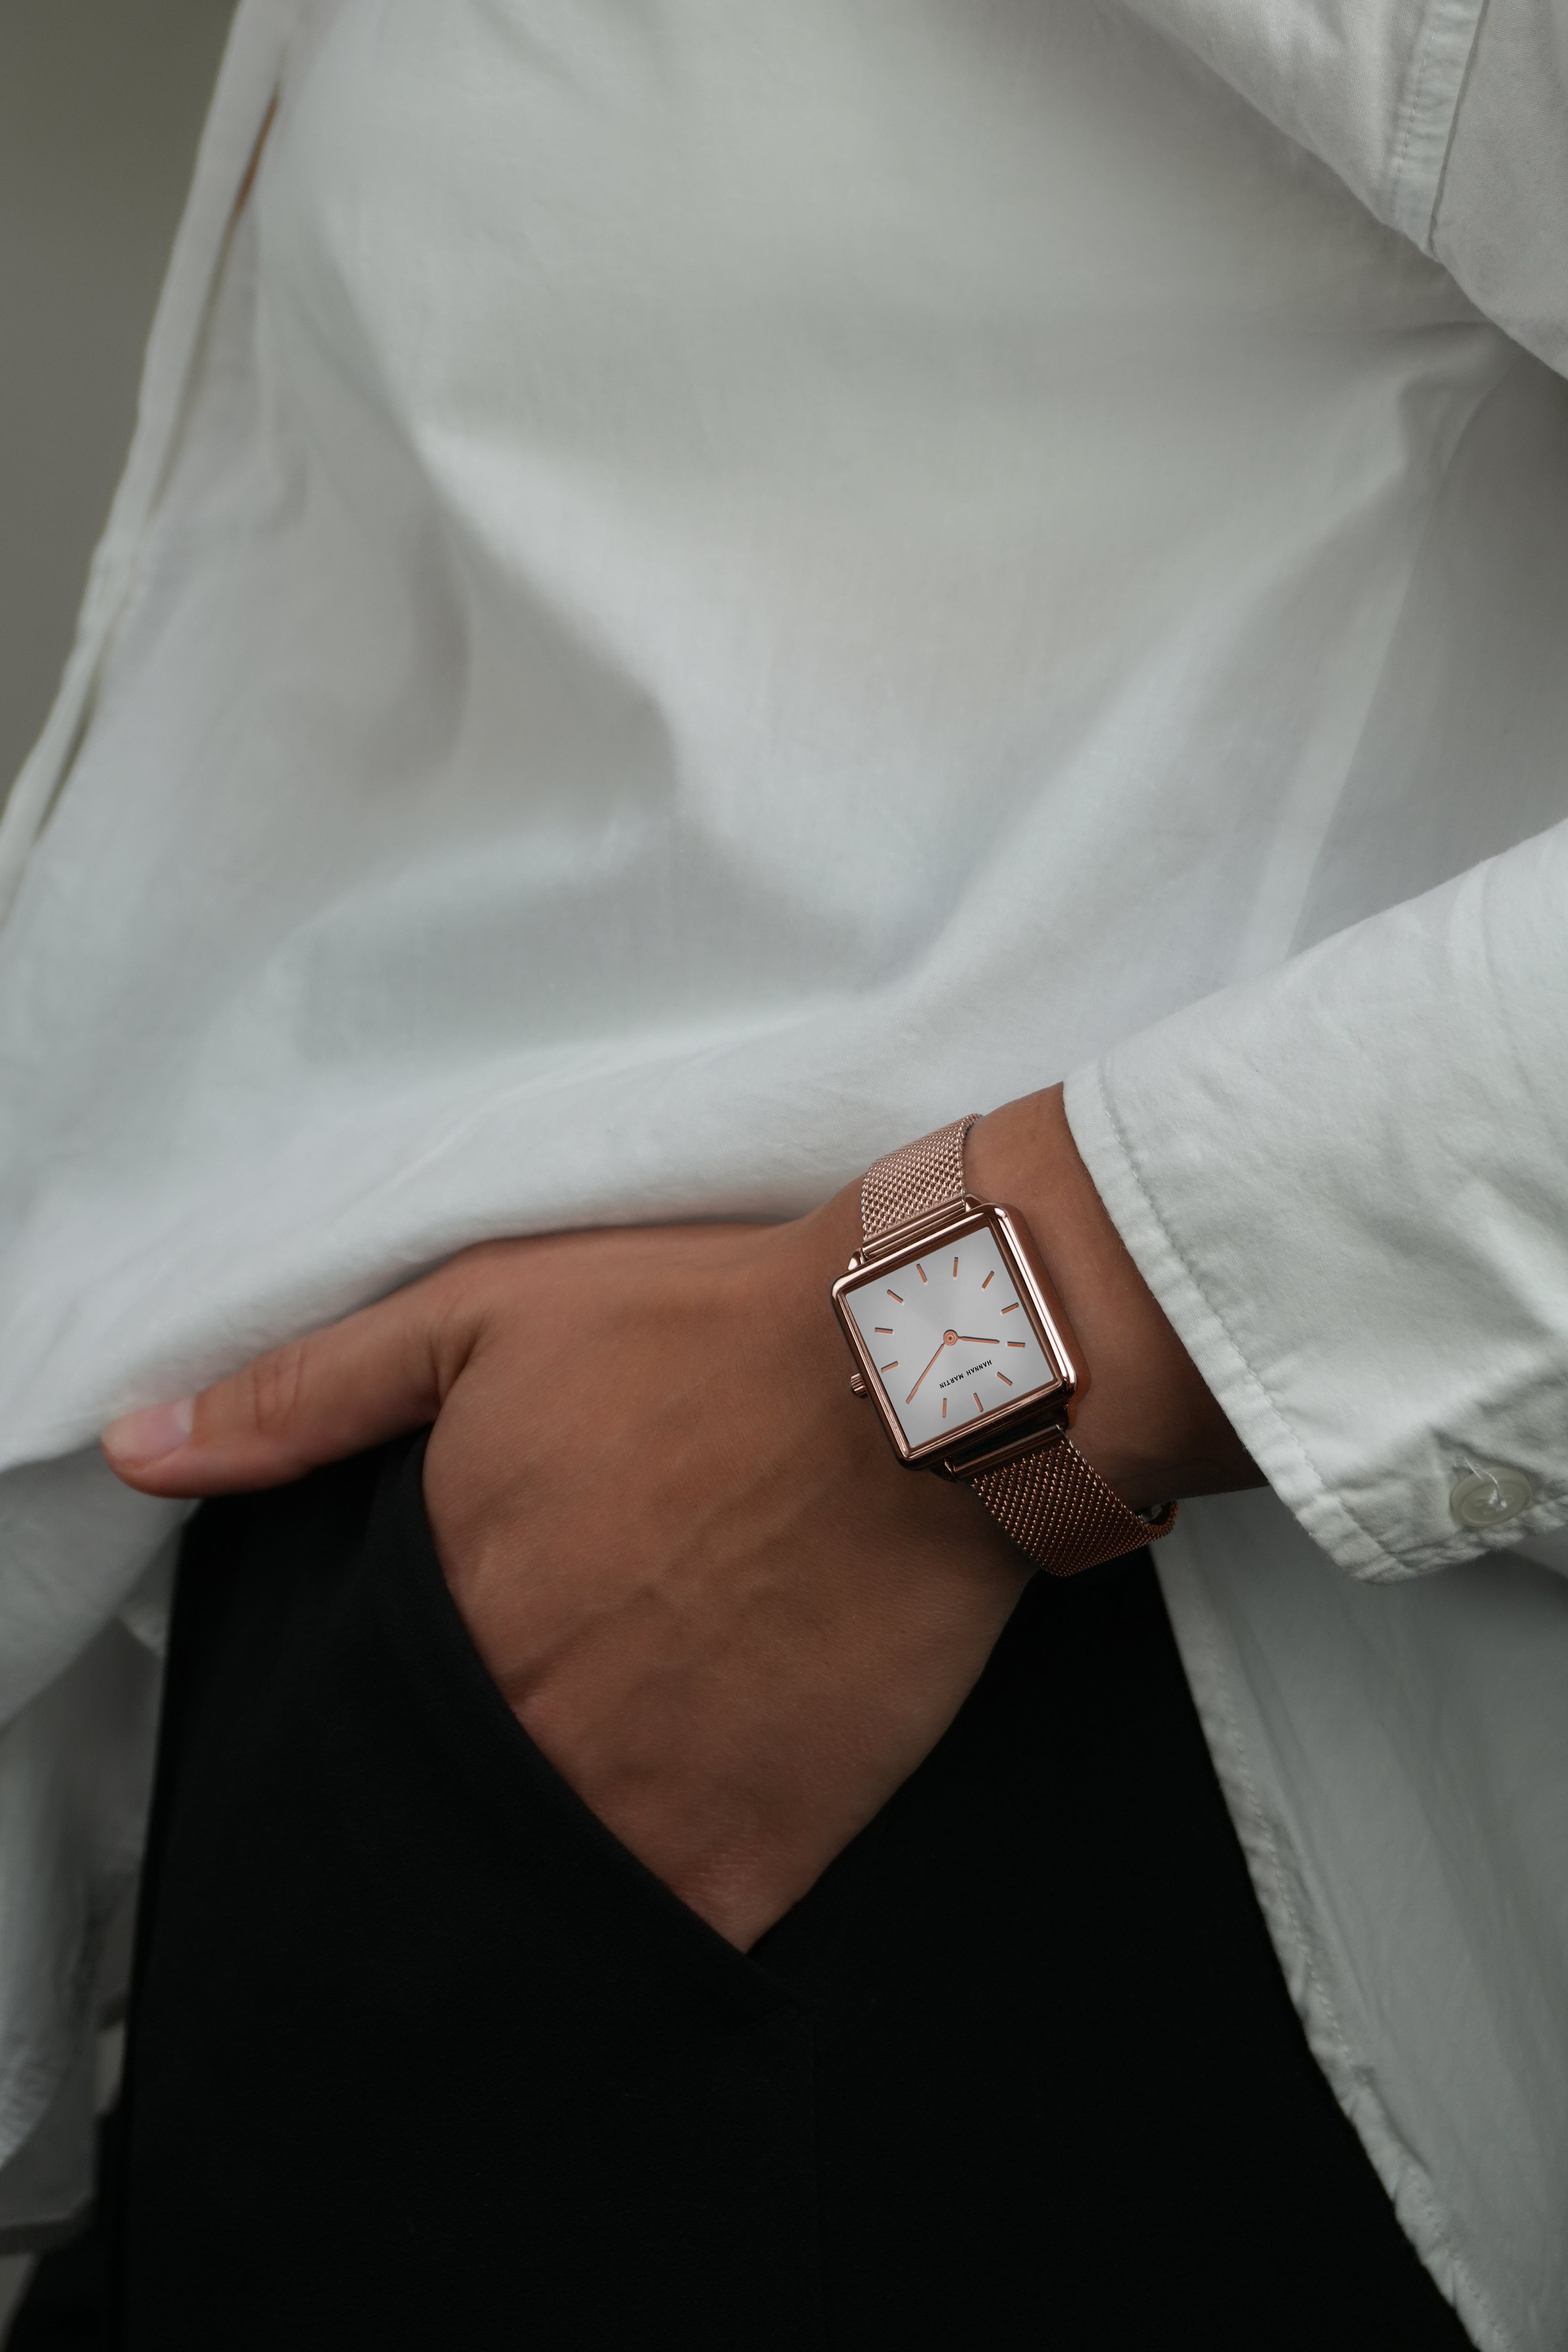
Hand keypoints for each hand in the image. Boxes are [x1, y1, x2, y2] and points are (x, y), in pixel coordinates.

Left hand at [102, 1088, 1258, 1947]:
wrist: (918, 1373)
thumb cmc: (701, 1330)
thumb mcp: (481, 1318)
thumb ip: (307, 1395)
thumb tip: (141, 1449)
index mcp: (453, 1604)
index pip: (359, 1718)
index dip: (385, 1712)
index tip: (435, 1686)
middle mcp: (532, 1721)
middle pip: (449, 1812)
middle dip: (467, 1787)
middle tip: (528, 1734)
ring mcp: (646, 1797)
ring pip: (549, 1890)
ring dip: (550, 1863)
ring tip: (592, 1799)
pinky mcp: (763, 1843)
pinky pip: (674, 1937)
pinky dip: (655, 1923)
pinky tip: (668, 1859)